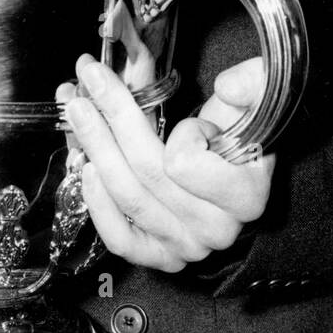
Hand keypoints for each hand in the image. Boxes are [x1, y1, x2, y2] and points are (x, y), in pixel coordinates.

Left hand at [60, 54, 273, 272]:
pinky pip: (119, 236)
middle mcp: (216, 229)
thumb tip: (228, 86)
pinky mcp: (158, 255)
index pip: (187, 163)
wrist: (238, 172)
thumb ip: (250, 85)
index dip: (182, 134)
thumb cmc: (241, 133)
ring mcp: (184, 246)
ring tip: (78, 107)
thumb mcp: (254, 99)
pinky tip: (86, 166)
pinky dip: (98, 203)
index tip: (190, 120)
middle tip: (91, 76)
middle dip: (113, 116)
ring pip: (127, 197)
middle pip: (147, 173)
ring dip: (95, 145)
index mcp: (246, 195)